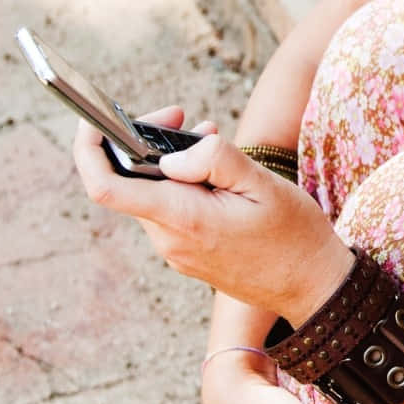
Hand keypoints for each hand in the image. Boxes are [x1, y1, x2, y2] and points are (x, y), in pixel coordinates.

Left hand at [72, 108, 352, 323]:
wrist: (314, 287)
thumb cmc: (295, 235)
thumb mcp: (263, 184)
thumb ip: (215, 159)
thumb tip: (172, 154)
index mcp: (184, 219)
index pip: (106, 186)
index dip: (89, 148)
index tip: (95, 119)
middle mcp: (170, 240)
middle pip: (130, 181)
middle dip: (148, 142)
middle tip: (183, 116)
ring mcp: (176, 251)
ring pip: (151, 194)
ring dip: (170, 163)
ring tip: (210, 141)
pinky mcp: (187, 255)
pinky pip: (169, 211)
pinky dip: (182, 185)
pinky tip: (215, 174)